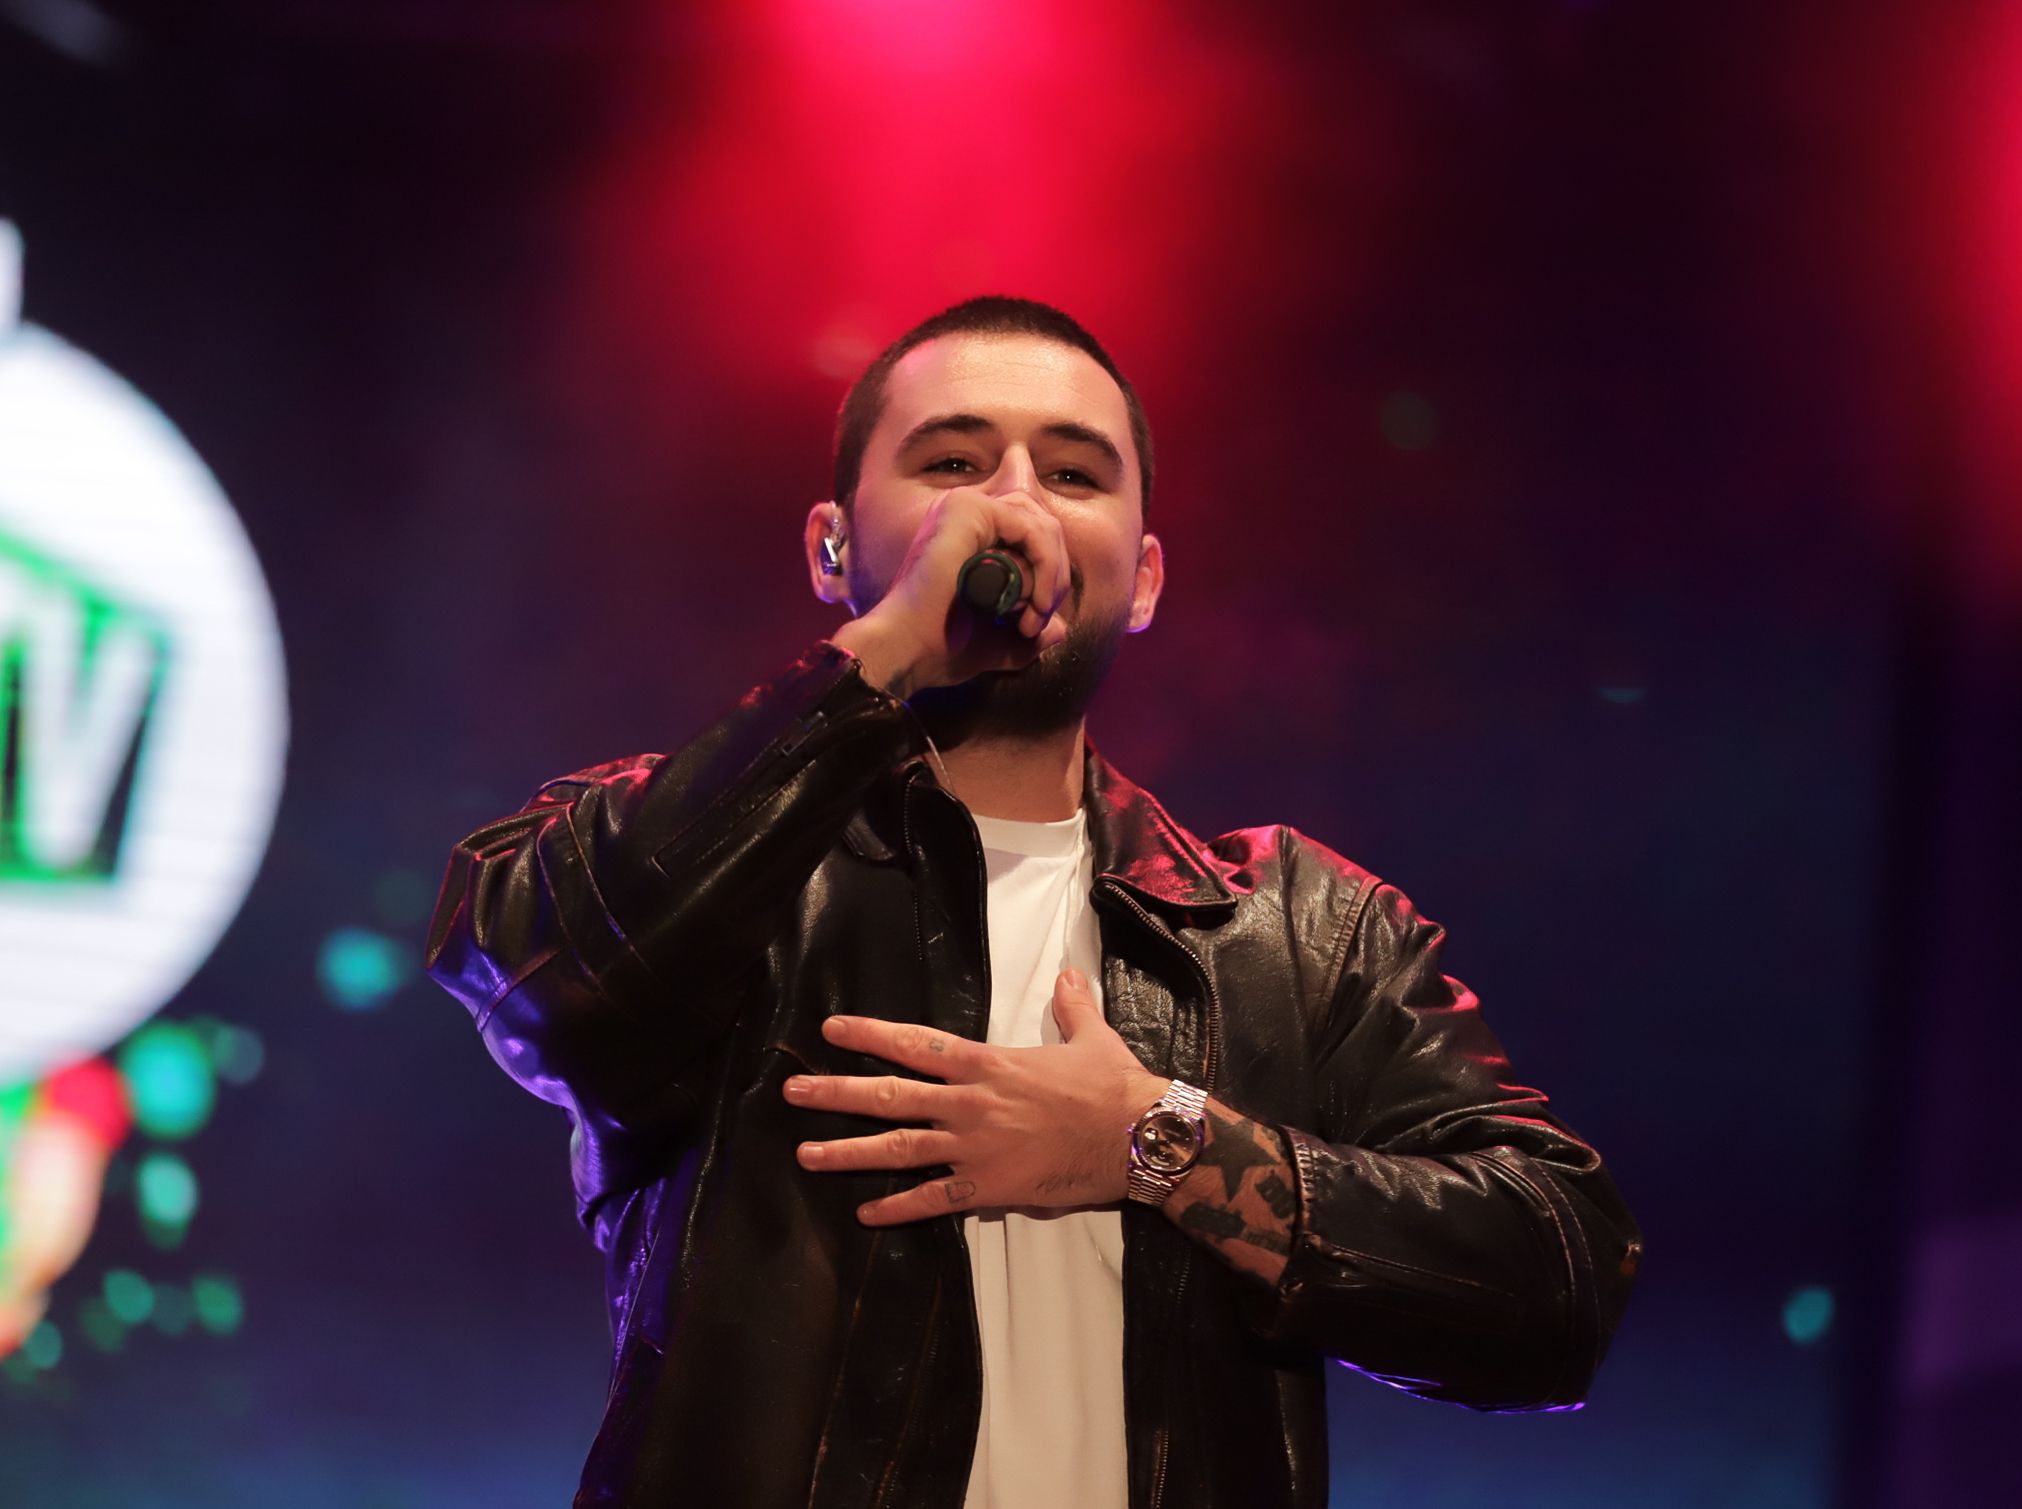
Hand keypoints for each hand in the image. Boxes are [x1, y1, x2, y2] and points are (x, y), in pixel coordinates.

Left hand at [783, 968, 1168, 1223]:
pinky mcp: (990, 1188)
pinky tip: (866, 1214)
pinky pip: (934, 1200)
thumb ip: (1071, 1005)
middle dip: (837, 1093)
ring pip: (899, 1150)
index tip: (832, 1030)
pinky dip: (899, 1208)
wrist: (1138, 1136)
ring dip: (848, 1152)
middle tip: (791, 1091)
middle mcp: (971, 1104)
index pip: (917, 1044)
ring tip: (806, 1153)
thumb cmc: (1114, 1085)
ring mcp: (976, 1148)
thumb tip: (1069, 972)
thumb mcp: (1090, 1036)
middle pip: (890, 1096)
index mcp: (989, 1064)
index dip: (871, 1035)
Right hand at [829, 485, 1071, 698]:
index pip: (1033, 534)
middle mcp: (964, 509)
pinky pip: (1033, 530)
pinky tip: (1033, 604)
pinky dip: (1045, 569)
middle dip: (1054, 578)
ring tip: (1030, 620)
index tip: (1031, 626)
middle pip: (1044, 527)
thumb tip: (1062, 629)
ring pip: (1043, 528)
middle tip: (1036, 623)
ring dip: (1050, 579)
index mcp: (967, 530)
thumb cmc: (939, 647)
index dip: (1048, 577)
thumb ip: (1030, 633)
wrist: (905, 650)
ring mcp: (964, 503)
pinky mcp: (969, 508)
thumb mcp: (997, 641)